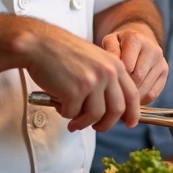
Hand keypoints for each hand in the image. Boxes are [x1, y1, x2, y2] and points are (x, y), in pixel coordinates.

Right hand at [22, 19, 140, 133]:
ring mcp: (92, 82)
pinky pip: (73, 114)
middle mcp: (107, 73)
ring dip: (82, 122)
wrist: (39, 44)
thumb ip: (107, 80)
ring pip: (95, 116)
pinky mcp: (75, 91)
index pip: (132, 94)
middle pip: (117, 110)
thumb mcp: (94, 61)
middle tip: (96, 127)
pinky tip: (59, 103)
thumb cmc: (62, 53)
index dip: (133, 112)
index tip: (130, 123)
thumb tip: (114, 108)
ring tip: (72, 120)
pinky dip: (65, 113)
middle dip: (106, 124)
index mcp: (115, 65)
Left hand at [101, 24, 167, 104]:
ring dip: (132, 95)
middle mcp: (152, 49)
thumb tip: (113, 68)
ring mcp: (161, 61)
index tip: (110, 79)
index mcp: (136, 39)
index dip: (117, 76)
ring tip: (122, 92)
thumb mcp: (111, 42)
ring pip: (146, 88)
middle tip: (115, 89)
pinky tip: (133, 94)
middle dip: (125, 86)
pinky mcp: (165, 72)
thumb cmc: (122, 43)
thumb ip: (109, 52)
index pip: (127, 66)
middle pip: (137, 78)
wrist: (141, 38)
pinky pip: (153, 93)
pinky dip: (141, 99)